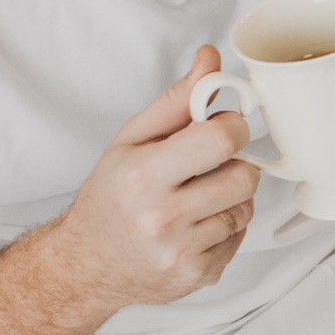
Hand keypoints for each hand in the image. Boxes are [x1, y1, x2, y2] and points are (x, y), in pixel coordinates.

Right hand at [50, 46, 263, 308]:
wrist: (87, 265)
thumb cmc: (110, 195)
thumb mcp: (131, 139)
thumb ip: (177, 99)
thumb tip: (211, 59)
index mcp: (143, 176)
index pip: (221, 138)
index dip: (232, 126)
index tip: (221, 127)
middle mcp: (162, 218)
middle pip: (244, 175)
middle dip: (234, 163)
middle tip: (208, 166)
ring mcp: (183, 251)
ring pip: (247, 206)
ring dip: (231, 196)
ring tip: (196, 197)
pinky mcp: (200, 275)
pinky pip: (241, 235)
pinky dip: (225, 225)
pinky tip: (194, 225)